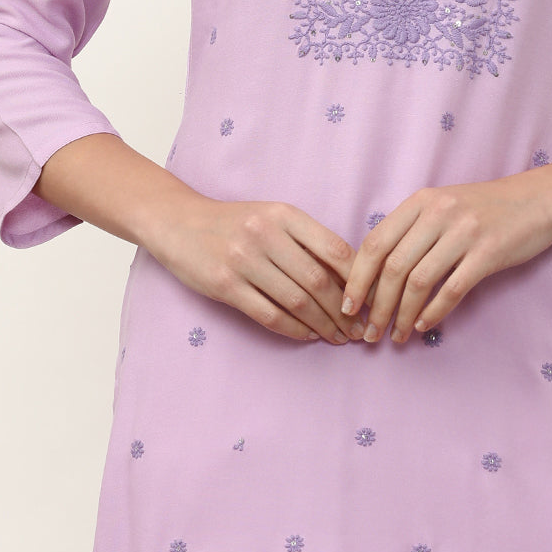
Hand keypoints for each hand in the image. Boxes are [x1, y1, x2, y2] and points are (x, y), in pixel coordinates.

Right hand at [152, 195, 365, 344]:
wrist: (179, 222)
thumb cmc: (234, 222)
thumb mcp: (271, 217)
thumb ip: (305, 240)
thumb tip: (350, 275)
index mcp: (284, 214)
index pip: (334, 248)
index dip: (358, 278)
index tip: (372, 298)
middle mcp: (266, 234)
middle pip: (318, 280)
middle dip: (345, 311)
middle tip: (359, 330)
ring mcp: (244, 260)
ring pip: (296, 301)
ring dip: (323, 325)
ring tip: (338, 338)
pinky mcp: (225, 285)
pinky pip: (269, 314)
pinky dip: (294, 330)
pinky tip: (308, 336)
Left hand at [340, 170, 551, 344]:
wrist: (536, 201)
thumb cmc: (483, 209)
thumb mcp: (442, 206)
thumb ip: (411, 230)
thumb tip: (374, 274)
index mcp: (420, 201)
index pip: (375, 242)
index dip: (358, 278)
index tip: (349, 307)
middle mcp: (438, 213)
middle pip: (393, 266)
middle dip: (376, 306)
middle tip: (371, 333)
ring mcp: (464, 232)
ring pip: (419, 281)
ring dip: (402, 315)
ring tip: (396, 336)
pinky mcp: (488, 253)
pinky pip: (452, 290)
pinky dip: (434, 313)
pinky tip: (424, 327)